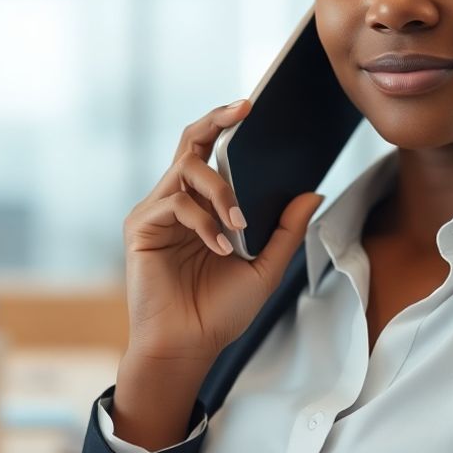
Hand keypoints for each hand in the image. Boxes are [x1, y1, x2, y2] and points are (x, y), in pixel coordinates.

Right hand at [122, 98, 325, 362]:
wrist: (188, 348)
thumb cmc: (220, 312)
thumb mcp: (265, 268)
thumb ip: (285, 230)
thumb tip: (312, 192)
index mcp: (201, 205)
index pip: (210, 151)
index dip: (225, 123)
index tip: (252, 104)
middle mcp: (175, 200)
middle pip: (189, 141)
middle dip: (216, 120)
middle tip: (245, 110)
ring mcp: (155, 212)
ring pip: (186, 170)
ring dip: (221, 190)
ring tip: (239, 224)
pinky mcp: (140, 227)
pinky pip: (174, 204)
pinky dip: (203, 222)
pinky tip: (221, 247)